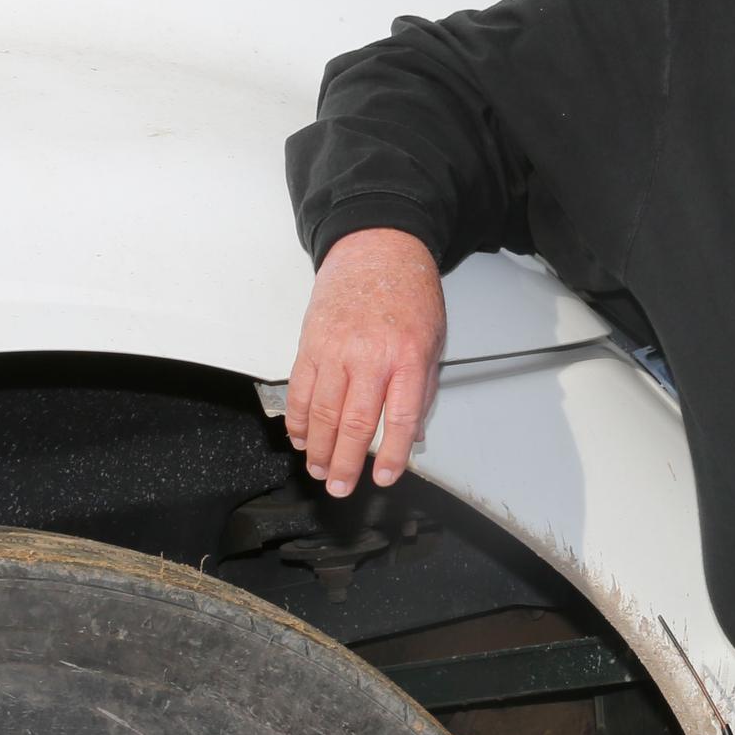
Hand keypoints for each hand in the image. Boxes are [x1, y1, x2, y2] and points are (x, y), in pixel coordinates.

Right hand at [285, 227, 444, 497]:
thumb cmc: (408, 291)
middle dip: (346, 462)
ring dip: (318, 449)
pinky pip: (301, 390)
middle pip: (354, 422)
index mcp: (408, 355)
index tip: (387, 476)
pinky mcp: (311, 343)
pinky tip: (302, 438)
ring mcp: (336, 349)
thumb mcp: (434, 337)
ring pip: (323, 412)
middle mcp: (371, 355)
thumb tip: (413, 433)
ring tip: (320, 470)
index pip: (400, 417)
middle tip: (341, 487)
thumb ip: (423, 387)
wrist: (377, 248)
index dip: (392, 454)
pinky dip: (299, 420)